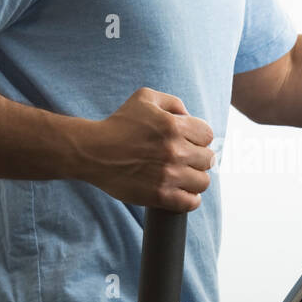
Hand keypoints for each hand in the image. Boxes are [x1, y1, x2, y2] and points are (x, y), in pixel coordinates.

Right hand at [79, 87, 215, 209]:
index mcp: (174, 125)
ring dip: (195, 179)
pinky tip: (182, 193)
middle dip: (198, 158)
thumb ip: (172, 102)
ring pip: (203, 182)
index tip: (189, 142)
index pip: (208, 135)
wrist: (93, 152)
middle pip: (208, 159)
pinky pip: (191, 202)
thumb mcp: (144, 98)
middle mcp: (175, 150)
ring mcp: (168, 175)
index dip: (199, 138)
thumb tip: (190, 116)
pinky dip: (190, 199)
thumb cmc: (118, 124)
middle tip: (184, 160)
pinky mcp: (160, 195)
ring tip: (183, 177)